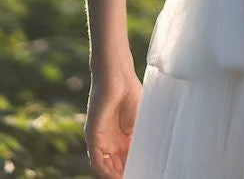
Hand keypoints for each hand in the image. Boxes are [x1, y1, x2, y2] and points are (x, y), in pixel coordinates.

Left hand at [84, 62, 140, 177]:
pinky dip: (106, 172)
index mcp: (122, 138)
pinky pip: (96, 161)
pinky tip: (117, 177)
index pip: (127, 161)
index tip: (147, 174)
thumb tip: (152, 160)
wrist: (118, 75)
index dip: (135, 170)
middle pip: (116, 166)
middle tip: (140, 177)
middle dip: (126, 174)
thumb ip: (141, 141)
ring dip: (116, 176)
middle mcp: (110, 141)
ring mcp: (100, 139)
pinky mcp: (92, 136)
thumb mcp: (141, 123)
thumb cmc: (132, 93)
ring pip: (106, 167)